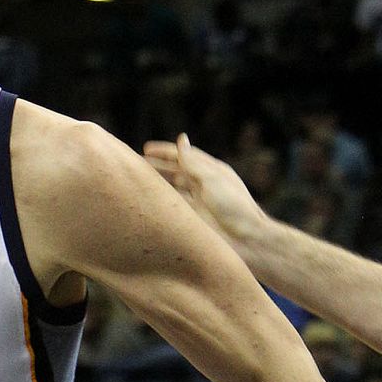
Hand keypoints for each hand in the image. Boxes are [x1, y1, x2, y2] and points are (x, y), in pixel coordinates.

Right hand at [142, 134, 267, 245]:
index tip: (145, 149)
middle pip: (174, 172)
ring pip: (171, 189)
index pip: (184, 156)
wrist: (247, 241)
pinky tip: (146, 201)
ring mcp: (197, 204)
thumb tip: (181, 139)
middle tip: (134, 164)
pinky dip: (160, 202)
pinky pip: (172, 207)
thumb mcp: (212, 178)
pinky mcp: (192, 220)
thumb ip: (193, 161)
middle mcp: (202, 186)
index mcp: (210, 172)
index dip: (164, 152)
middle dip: (156, 167)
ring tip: (136, 181)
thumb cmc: (235, 207)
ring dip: (155, 184)